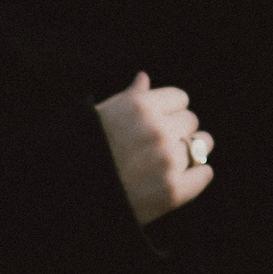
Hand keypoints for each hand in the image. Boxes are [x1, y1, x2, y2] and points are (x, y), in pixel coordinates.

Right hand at [95, 71, 214, 225]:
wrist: (68, 194)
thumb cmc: (83, 150)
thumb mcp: (101, 116)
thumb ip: (128, 98)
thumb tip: (144, 78)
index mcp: (140, 107)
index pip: (180, 98)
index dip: (170, 110)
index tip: (161, 122)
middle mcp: (157, 131)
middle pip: (191, 121)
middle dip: (179, 130)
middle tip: (163, 145)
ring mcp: (167, 162)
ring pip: (203, 145)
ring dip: (193, 150)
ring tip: (175, 160)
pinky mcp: (172, 191)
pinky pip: (204, 174)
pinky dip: (198, 175)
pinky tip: (185, 177)